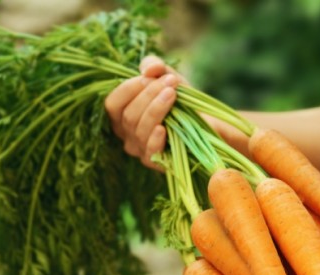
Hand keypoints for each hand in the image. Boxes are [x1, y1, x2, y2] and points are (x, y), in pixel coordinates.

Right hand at [104, 55, 180, 169]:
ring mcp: (140, 150)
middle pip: (128, 116)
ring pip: (139, 130)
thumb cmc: (181, 100)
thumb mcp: (167, 77)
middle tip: (171, 82)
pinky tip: (164, 128)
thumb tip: (150, 69)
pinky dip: (155, 139)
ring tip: (173, 94)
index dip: (128, 89)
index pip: (112, 104)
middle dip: (148, 95)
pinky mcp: (156, 163)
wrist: (207, 123)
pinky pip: (150, 152)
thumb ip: (155, 66)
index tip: (150, 76)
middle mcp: (127, 135)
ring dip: (156, 109)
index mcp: (122, 115)